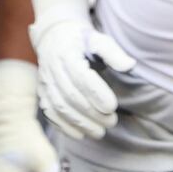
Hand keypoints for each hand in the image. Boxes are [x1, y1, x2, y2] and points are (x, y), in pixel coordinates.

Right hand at [29, 15, 135, 140]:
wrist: (55, 37)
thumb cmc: (82, 40)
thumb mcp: (99, 39)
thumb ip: (113, 52)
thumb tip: (130, 65)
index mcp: (66, 54)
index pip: (80, 77)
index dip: (96, 94)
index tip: (113, 106)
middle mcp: (52, 69)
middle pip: (70, 95)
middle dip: (92, 113)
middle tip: (112, 122)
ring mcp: (45, 82)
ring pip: (59, 107)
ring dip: (79, 123)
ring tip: (100, 132)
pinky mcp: (42, 93)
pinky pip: (49, 113)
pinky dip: (63, 126)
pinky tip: (80, 134)